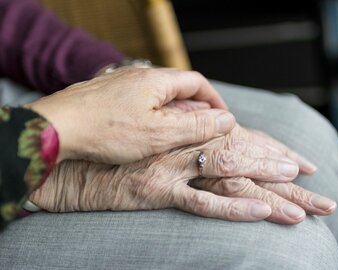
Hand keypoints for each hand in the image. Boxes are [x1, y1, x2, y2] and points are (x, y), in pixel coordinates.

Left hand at [25, 67, 233, 163]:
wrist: (56, 129)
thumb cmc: (106, 130)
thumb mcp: (159, 133)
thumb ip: (195, 125)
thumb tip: (226, 120)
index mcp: (156, 80)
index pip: (198, 82)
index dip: (214, 100)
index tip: (222, 118)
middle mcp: (139, 76)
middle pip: (178, 88)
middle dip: (195, 108)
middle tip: (202, 130)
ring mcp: (121, 84)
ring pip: (158, 96)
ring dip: (174, 112)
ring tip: (177, 134)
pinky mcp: (107, 96)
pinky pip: (139, 102)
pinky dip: (152, 115)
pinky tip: (146, 132)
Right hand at [29, 128, 333, 223]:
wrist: (76, 161)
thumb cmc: (113, 148)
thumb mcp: (149, 139)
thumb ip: (177, 136)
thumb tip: (202, 138)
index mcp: (182, 131)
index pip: (236, 137)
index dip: (266, 146)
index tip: (294, 158)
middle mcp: (181, 144)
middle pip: (240, 153)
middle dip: (277, 165)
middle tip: (309, 176)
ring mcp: (172, 167)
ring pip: (229, 173)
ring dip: (266, 185)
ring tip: (301, 203)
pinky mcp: (158, 190)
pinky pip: (202, 201)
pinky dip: (233, 207)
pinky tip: (261, 211)